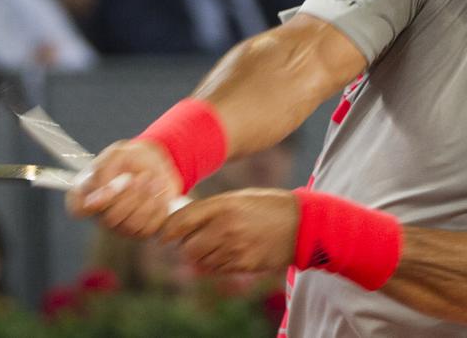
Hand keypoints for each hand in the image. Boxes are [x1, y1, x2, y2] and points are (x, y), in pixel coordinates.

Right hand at [66, 139, 182, 236]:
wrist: (154, 165)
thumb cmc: (128, 159)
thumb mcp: (116, 154)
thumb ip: (106, 169)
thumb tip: (104, 191)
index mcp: (85, 194)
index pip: (78, 208)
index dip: (97, 199)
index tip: (114, 183)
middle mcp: (99, 215)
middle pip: (110, 218)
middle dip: (130, 195)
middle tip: (139, 177)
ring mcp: (118, 227)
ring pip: (131, 225)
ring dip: (146, 199)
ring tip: (152, 181)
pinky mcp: (140, 232)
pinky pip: (149, 228)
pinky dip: (158, 207)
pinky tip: (159, 193)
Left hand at [160, 188, 297, 274]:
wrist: (301, 223)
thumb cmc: (268, 206)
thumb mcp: (239, 198)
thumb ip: (212, 209)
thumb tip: (185, 221)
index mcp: (223, 205)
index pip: (182, 220)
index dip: (169, 230)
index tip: (164, 234)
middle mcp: (225, 228)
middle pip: (188, 247)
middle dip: (186, 245)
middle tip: (191, 240)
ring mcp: (235, 248)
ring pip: (202, 261)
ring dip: (201, 256)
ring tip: (213, 246)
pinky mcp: (245, 264)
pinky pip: (218, 269)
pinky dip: (216, 264)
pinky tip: (227, 253)